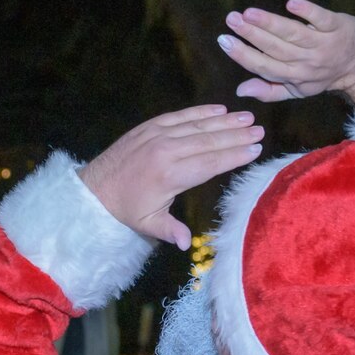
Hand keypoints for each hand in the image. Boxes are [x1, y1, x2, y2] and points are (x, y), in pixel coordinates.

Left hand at [78, 106, 263, 249]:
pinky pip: (180, 116)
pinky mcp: (150, 126)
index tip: (255, 150)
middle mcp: (165, 151)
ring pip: (197, 126)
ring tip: (248, 119)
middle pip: (209, 142)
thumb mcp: (147, 224)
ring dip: (225, 121)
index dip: (234, 156)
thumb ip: (170, 230)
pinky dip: (201, 112)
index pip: (209, 163)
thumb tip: (186, 244)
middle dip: (237, 136)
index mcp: (169, 176)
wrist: (94, 187)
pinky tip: (220, 110)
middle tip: (260, 132)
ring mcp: (157, 136)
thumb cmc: (125, 208)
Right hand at [217, 0, 354, 109]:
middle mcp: (307, 63)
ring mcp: (323, 44)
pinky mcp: (338, 27)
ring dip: (270, 23)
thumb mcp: (297, 90)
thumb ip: (268, 91)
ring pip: (292, 34)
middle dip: (250, 34)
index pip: (263, 66)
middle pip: (274, 48)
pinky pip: (321, 19)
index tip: (223, 40)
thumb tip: (239, 90)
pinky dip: (307, 12)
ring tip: (248, 12)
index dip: (242, 54)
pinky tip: (291, 4)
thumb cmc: (325, 77)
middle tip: (231, 19)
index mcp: (294, 77)